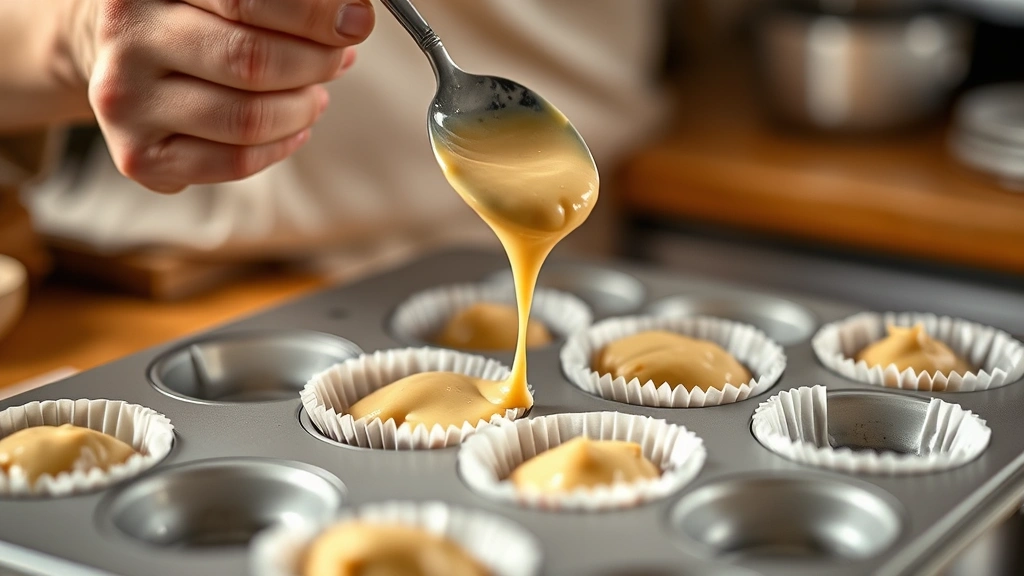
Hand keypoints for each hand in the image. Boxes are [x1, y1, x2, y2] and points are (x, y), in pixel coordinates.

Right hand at [62, 0, 374, 191]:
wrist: (124, 49)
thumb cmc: (195, 10)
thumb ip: (283, 0)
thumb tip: (352, 15)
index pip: (246, 1)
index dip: (313, 14)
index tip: (357, 21)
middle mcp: (128, 36)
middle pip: (250, 62)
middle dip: (315, 63)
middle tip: (338, 59)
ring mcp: (126, 100)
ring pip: (248, 119)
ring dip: (302, 108)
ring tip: (315, 94)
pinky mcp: (139, 154)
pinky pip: (234, 163)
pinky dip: (280, 146)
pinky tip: (294, 127)